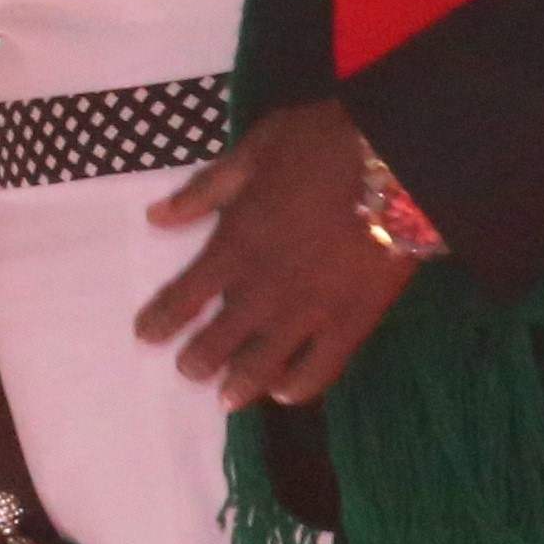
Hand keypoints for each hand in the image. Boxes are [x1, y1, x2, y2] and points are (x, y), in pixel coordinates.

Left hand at [138, 98, 419, 406]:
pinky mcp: (352, 323)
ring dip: (240, 383)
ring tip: (227, 397)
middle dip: (198, 360)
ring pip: (263, 363)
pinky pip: (321, 368)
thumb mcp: (252, 153)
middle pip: (219, 339)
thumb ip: (205, 190)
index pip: (185, 295)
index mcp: (235, 244)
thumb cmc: (321, 146)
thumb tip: (155, 217)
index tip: (146, 336)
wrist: (396, 161)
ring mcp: (308, 311)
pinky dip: (300, 385)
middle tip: (190, 370)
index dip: (162, 320)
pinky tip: (286, 392)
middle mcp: (263, 288)